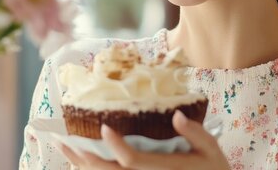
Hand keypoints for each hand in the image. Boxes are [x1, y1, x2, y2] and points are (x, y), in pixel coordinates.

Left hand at [58, 110, 229, 169]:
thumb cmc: (214, 169)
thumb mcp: (211, 150)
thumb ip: (195, 132)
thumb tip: (176, 114)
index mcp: (162, 169)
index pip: (132, 160)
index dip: (116, 146)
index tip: (104, 126)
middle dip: (83, 158)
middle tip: (63, 140)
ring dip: (82, 165)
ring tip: (63, 149)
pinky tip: (79, 163)